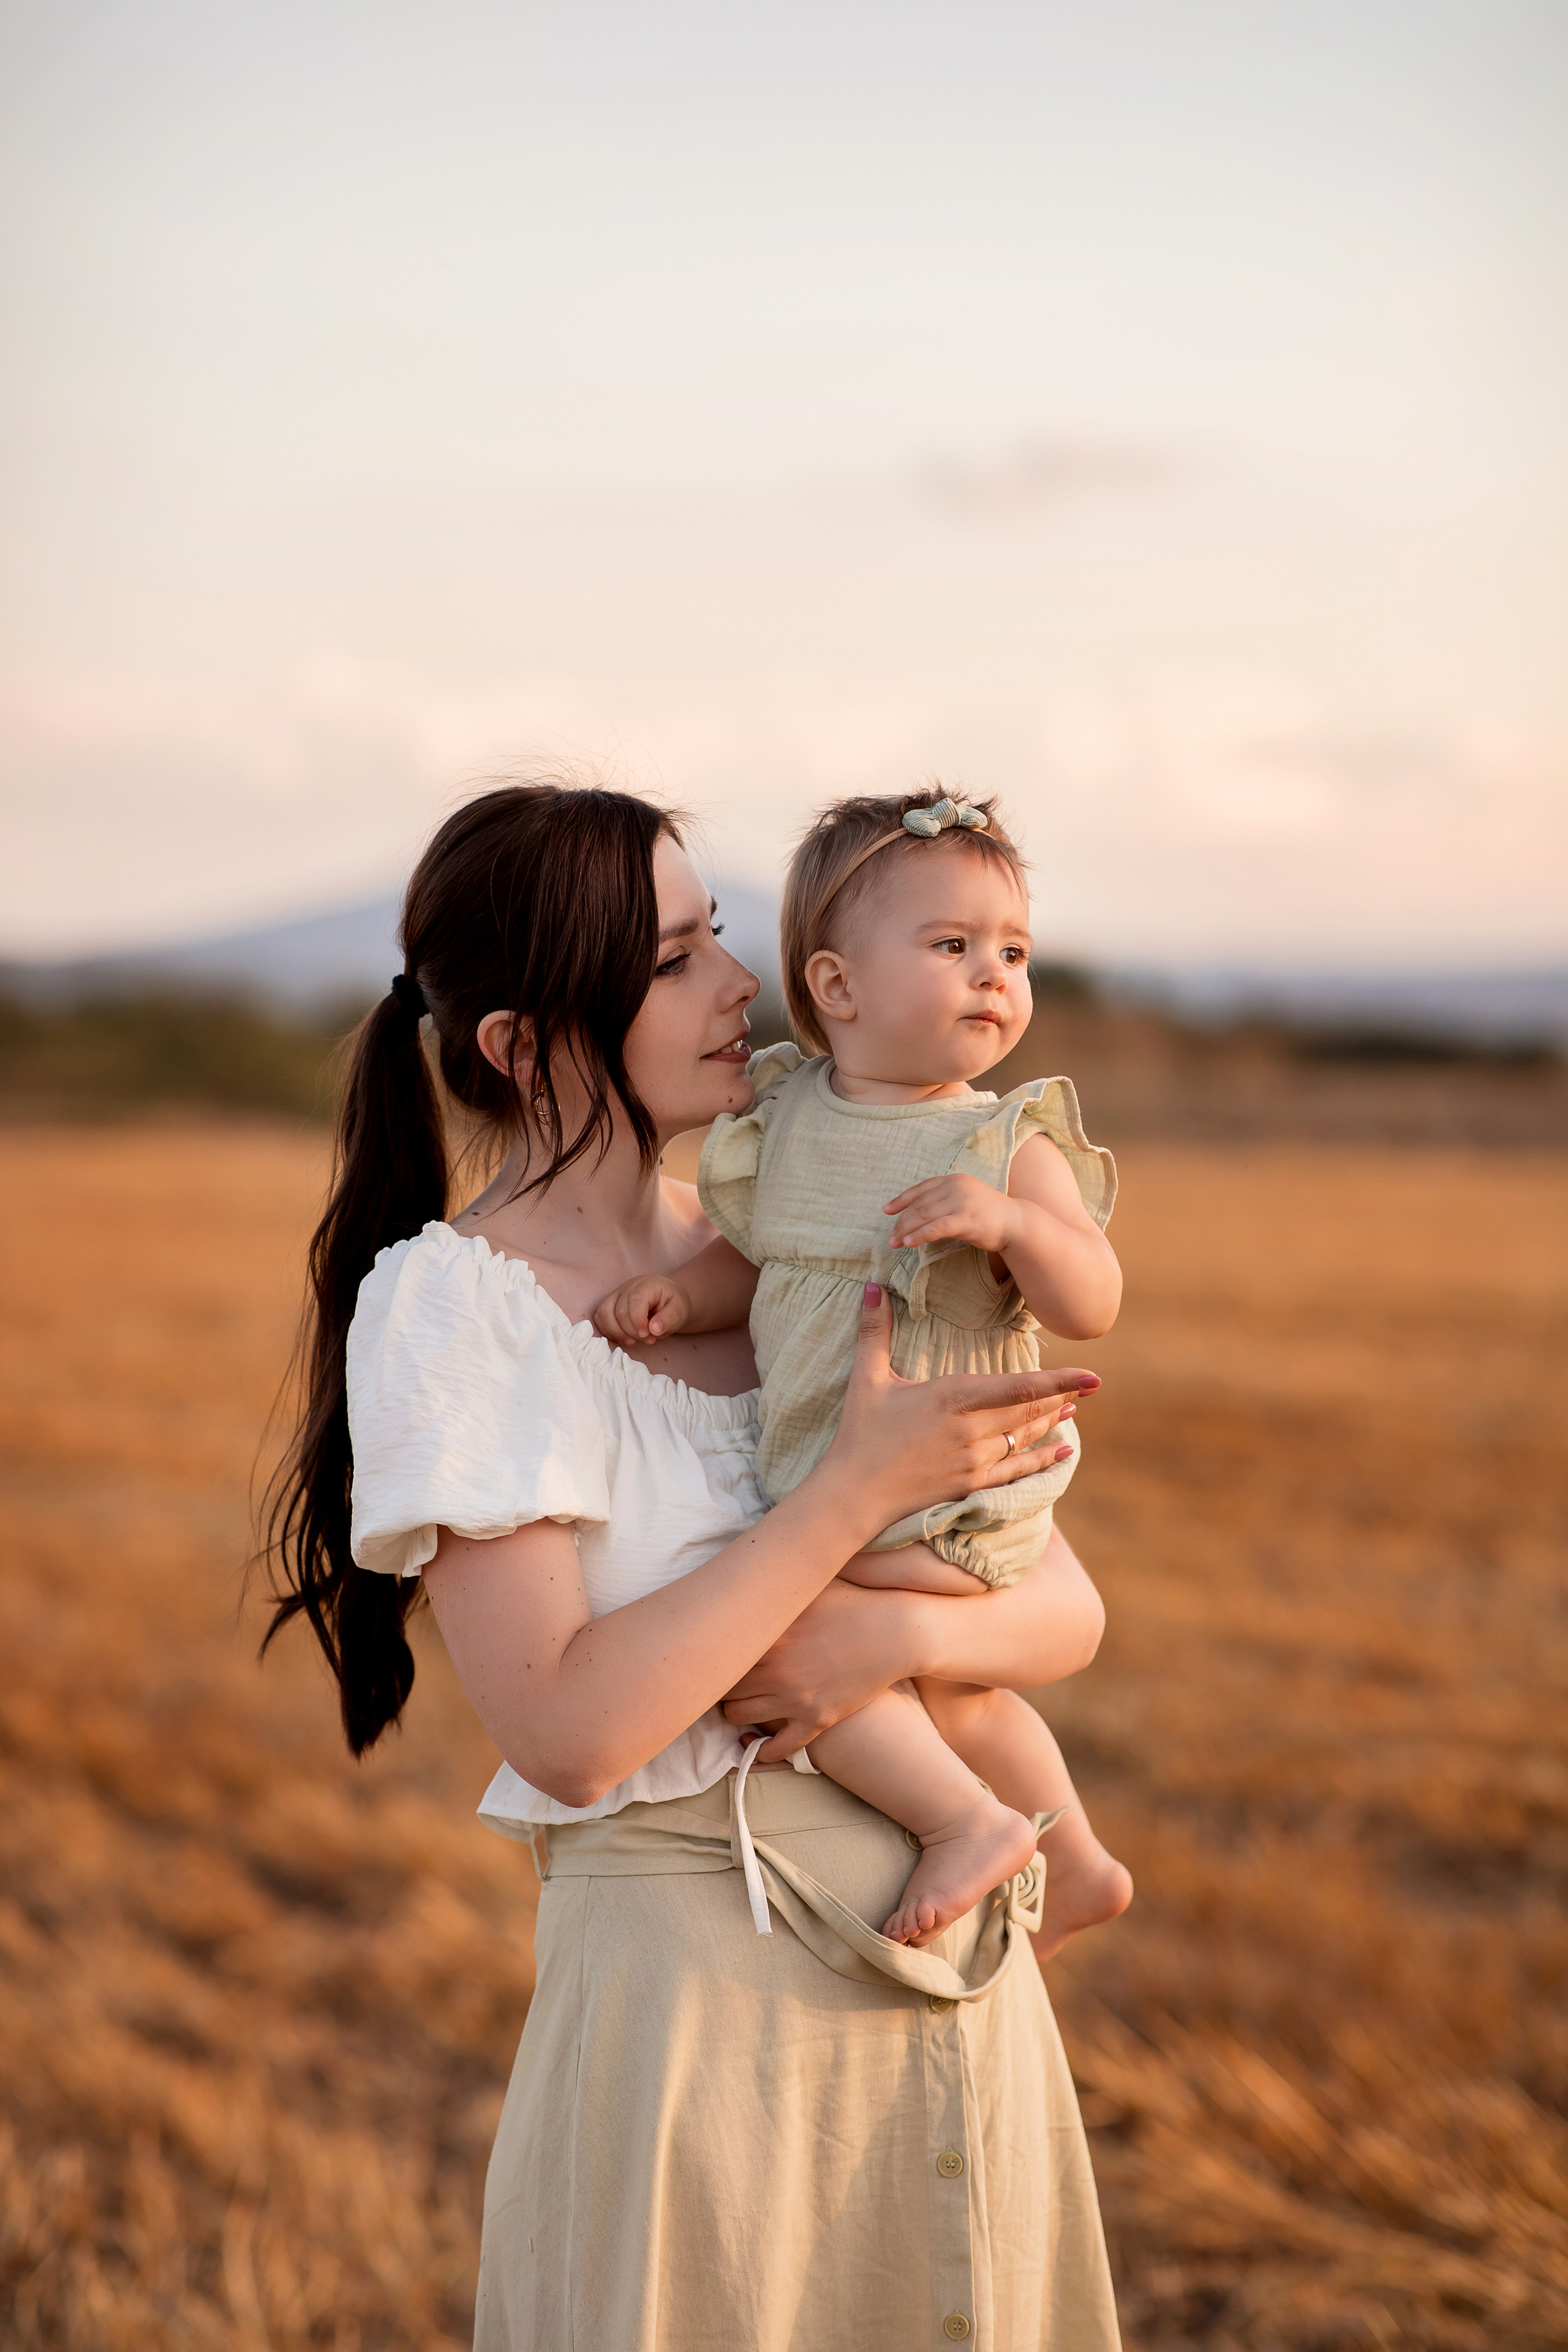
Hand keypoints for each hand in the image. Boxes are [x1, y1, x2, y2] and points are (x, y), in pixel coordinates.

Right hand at [592, 1275, 691, 1343]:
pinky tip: (623, 1338)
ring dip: (616, 1332)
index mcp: (647, 1284)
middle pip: (619, 1311)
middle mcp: (628, 1286)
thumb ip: (668, 1319)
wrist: (667, 1300)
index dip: (638, 1322)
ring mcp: (616, 1294)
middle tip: (648, 1339)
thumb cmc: (673, 1305)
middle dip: (631, 1331)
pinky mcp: (610, 1303)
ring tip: (633, 1341)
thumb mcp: (679, 1311)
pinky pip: (599, 1317)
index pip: (635, 1301)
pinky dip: (608, 1331)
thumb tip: (653, 1329)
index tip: (648, 1336)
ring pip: (603, 1313)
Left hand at [723, 1581, 915, 1756]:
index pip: (718, 1653)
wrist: (898, 1632)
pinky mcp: (818, 1719)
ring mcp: (795, 1698)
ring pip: (738, 1717)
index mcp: (768, 1634)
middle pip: (721, 1686)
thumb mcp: (809, 1588)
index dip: (710, 1654)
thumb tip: (742, 1580)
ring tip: (737, 1703)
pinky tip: (754, 1744)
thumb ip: (773, 1590)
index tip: (710, 1653)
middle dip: (717, 1684)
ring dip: (733, 1712)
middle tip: (719, 1680)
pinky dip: (761, 1749)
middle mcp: (775, 1669)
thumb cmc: (853, 1601)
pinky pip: (778, 1747)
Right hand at [822, 1285, 1097, 1539]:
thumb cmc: (860, 1433)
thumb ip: (874, 1331)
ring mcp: (975, 1460)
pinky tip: (1063, 1452)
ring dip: (1051, 1421)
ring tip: (1074, 1408)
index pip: (1019, 1386)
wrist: (854, 1494)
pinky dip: (1043, 1459)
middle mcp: (972, 1429)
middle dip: (1062, 1396)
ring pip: (1025, 1437)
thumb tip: (870, 1286)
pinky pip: (1018, 1471)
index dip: (1060, 1380)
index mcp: (953, 1398)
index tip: (1092, 1375)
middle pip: (1030, 1410)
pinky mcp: (971, 1484)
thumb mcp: (866, 1378)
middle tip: (1092, 1384)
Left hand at [885, 1172, 1015, 1255]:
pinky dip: (919, 1235)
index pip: (921, 1188)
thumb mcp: (964, 1198)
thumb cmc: (988, 1213)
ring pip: (924, 1215)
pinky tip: (909, 1242)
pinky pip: (936, 1228)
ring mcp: (961, 1202)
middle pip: (919, 1204)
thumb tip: (916, 1213)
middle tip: (890, 1237)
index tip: (886, 1211)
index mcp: (953, 1179)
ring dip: (906, 1230)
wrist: (1016, 1222)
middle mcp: (955, 1187)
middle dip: (902, 1221)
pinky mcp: (966, 1219)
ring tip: (894, 1242)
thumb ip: (943, 1200)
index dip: (901, 1200)